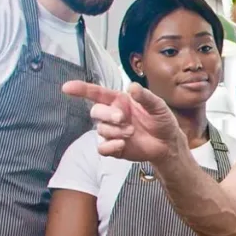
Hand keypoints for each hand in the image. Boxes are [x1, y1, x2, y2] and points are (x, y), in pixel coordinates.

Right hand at [62, 80, 180, 162]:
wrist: (168, 143)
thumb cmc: (161, 120)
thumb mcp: (158, 105)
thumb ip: (145, 97)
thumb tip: (132, 87)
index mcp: (119, 101)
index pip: (96, 93)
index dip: (81, 89)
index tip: (67, 88)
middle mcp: (112, 115)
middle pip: (95, 111)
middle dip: (107, 114)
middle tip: (123, 118)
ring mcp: (112, 132)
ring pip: (101, 130)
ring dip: (116, 131)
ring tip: (132, 132)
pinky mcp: (114, 148)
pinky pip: (102, 148)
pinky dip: (110, 146)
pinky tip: (122, 144)